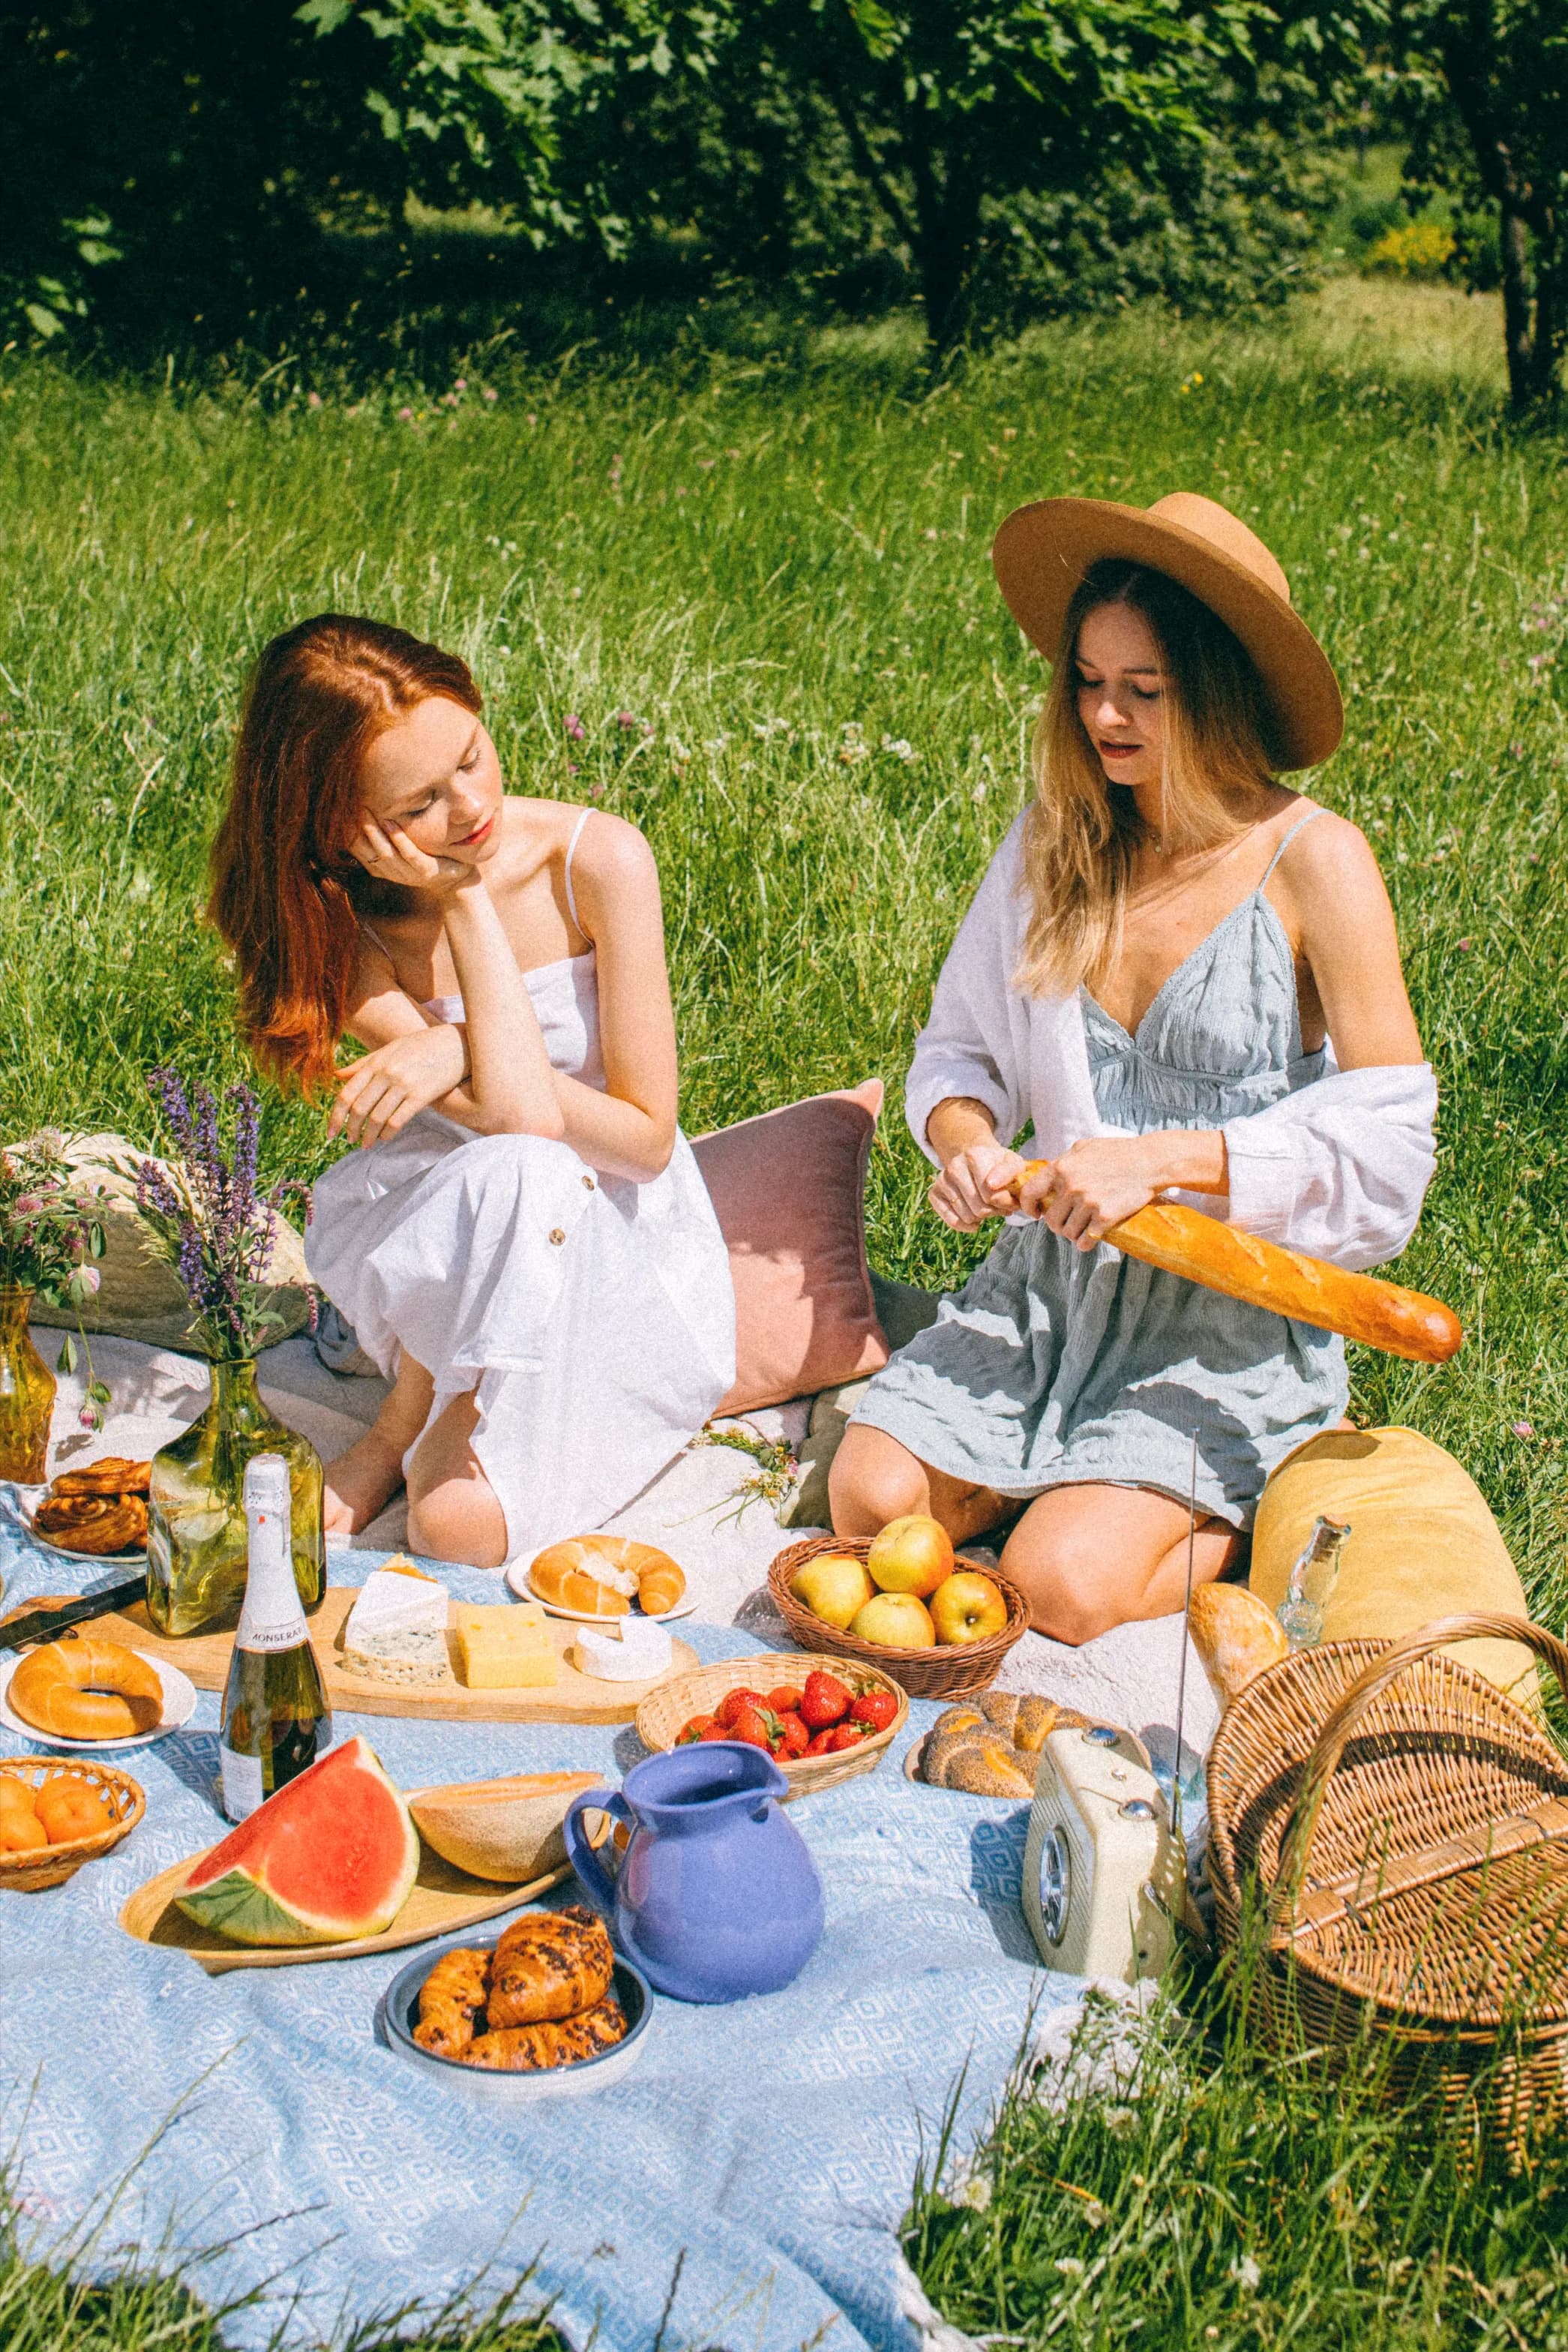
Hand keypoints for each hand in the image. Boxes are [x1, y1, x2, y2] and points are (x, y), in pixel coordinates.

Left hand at [329, 1026, 467, 1147]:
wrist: (457, 1044)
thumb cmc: (422, 1046)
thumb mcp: (390, 1050)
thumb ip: (363, 1064)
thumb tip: (335, 1076)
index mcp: (376, 1062)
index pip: (347, 1093)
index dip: (335, 1116)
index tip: (330, 1132)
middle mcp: (387, 1073)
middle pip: (359, 1108)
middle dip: (351, 1128)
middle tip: (349, 1140)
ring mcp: (404, 1084)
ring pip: (377, 1118)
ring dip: (369, 1135)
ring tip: (366, 1144)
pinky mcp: (421, 1095)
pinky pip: (397, 1120)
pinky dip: (388, 1133)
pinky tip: (385, 1138)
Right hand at [350, 814, 470, 892]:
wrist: (454, 879)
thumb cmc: (424, 858)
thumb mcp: (399, 849)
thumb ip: (382, 836)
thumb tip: (360, 811)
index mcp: (381, 867)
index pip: (356, 850)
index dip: (346, 832)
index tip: (338, 812)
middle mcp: (391, 872)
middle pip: (367, 850)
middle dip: (356, 828)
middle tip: (349, 806)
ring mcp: (408, 874)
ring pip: (385, 852)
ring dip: (374, 831)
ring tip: (365, 810)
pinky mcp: (425, 871)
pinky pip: (409, 854)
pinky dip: (399, 839)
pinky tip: (391, 823)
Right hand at [929, 1140, 1028, 1231]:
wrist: (977, 1161)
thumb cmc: (998, 1166)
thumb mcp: (1013, 1163)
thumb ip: (1009, 1172)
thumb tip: (991, 1184)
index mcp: (973, 1156)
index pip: (991, 1194)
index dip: (1006, 1203)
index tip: (1012, 1200)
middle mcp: (954, 1167)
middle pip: (979, 1208)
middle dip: (995, 1211)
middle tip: (1000, 1205)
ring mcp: (942, 1180)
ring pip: (967, 1217)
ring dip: (982, 1218)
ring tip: (988, 1207)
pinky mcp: (934, 1193)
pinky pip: (952, 1221)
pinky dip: (967, 1226)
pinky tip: (975, 1218)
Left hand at [1017, 1136, 1163, 1250]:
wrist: (1150, 1161)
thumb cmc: (1118, 1151)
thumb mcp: (1084, 1147)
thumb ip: (1063, 1161)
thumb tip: (1046, 1174)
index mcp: (1061, 1168)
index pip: (1030, 1193)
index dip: (1028, 1207)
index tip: (1036, 1213)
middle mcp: (1071, 1187)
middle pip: (1050, 1220)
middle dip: (1057, 1224)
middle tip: (1066, 1222)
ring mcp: (1088, 1203)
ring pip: (1067, 1232)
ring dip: (1072, 1234)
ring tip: (1080, 1229)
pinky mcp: (1105, 1217)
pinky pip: (1085, 1241)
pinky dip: (1085, 1243)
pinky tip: (1090, 1239)